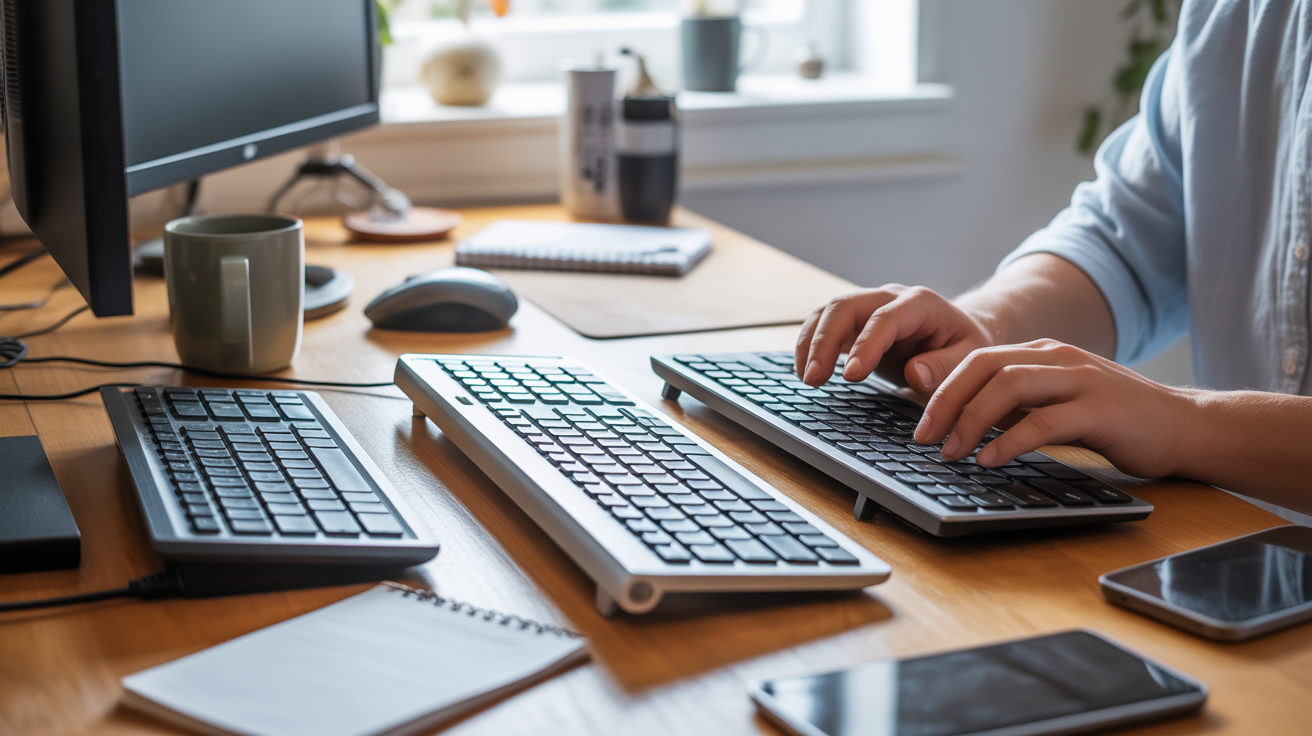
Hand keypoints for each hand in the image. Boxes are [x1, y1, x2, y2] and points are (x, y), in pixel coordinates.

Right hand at [794, 285, 994, 392]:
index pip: (885, 319)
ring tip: (806, 379)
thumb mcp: (969, 357)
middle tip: (814, 379)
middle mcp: (889, 298)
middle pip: (845, 307)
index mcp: (920, 303)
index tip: (851, 376)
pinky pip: (823, 324)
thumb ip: (945, 366)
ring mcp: (868, 306)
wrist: (958, 332)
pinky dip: (810, 345)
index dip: (866, 346)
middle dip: (824, 342)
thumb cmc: (964, 346)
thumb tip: (914, 374)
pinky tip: (806, 371)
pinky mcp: (854, 322)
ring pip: (827, 312)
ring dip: (811, 343)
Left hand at [914, 339, 1193, 477]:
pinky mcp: (1100, 409)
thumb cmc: (1118, 420)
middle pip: (984, 367)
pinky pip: (1043, 420)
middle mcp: (1058, 358)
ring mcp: (1080, 380)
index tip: (920, 424)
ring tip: (952, 453)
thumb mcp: (1058, 405)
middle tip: (924, 439)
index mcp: (1043, 354)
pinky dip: (1010, 440)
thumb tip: (965, 424)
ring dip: (971, 421)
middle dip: (946, 403)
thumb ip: (1018, 407)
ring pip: (1008, 387)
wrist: (1187, 426)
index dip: (942, 390)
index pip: (977, 361)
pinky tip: (990, 460)